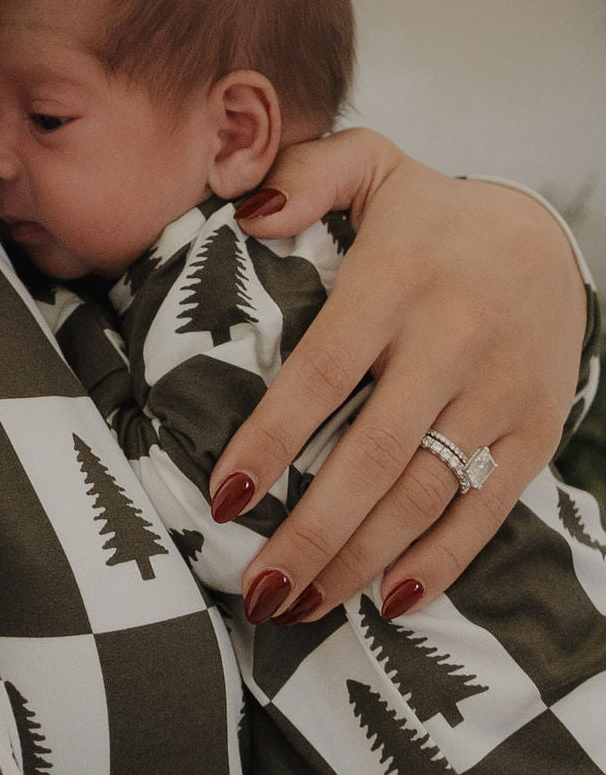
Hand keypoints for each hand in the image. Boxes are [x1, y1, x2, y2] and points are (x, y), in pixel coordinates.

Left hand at [209, 128, 589, 624]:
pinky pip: (487, 507)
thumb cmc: (433, 218)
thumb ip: (306, 175)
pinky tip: (389, 600)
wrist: (550, 239)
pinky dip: (441, 560)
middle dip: (311, 533)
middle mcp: (453, 339)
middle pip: (372, 454)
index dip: (272, 439)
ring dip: (361, 560)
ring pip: (425, 493)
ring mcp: (500, 390)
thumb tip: (249, 213)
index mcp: (399, 278)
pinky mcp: (535, 429)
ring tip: (301, 606)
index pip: (324, 372)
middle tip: (257, 591)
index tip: (224, 499)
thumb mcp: (374, 168)